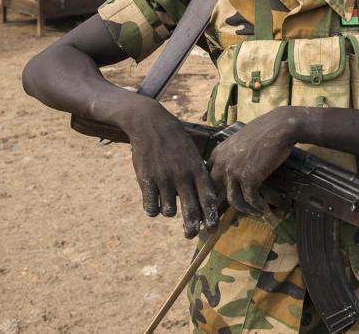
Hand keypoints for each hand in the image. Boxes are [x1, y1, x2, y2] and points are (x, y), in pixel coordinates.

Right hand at [117, 98, 219, 237]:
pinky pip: (151, 207)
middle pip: (191, 211)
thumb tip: (207, 199)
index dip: (211, 216)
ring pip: (169, 212)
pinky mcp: (146, 180)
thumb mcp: (192, 154)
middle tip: (190, 235)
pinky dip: (152, 208)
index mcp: (197, 169)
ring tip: (166, 201)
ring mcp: (164, 179)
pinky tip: (153, 201)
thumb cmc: (175, 140)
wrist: (151, 124)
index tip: (212, 229)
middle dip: (191, 227)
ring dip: (168, 211)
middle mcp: (182, 176)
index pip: (208, 198)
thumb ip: (198, 175)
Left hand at [208, 107, 300, 216]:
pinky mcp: (249, 178)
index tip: (220, 203)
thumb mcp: (239, 143)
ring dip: (246, 209)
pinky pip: (251, 199)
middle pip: (216, 192)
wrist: (278, 127)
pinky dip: (259, 207)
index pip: (209, 179)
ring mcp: (234, 171)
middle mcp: (222, 163)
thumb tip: (234, 174)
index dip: (214, 193)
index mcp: (217, 153)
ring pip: (234, 200)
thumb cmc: (263, 132)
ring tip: (257, 212)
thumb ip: (232, 157)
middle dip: (219, 208)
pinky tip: (265, 209)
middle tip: (228, 216)